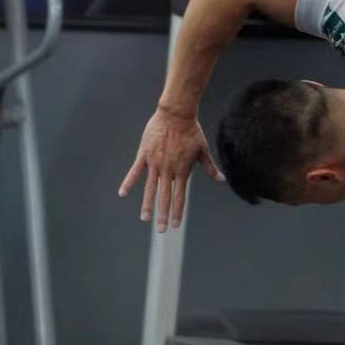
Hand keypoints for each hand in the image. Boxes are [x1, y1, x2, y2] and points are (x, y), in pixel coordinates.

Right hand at [118, 106, 223, 231]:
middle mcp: (168, 170)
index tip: (176, 225)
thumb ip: (211, 168)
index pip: (180, 197)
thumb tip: (222, 180)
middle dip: (163, 214)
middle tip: (161, 230)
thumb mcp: (203, 150)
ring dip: (147, 204)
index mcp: (182, 171)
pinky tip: (122, 193)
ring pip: (150, 188)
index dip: (178, 212)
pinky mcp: (144, 155)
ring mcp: (155, 163)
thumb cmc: (191, 131)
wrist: (176, 114)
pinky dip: (128, 182)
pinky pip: (135, 172)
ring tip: (145, 218)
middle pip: (165, 197)